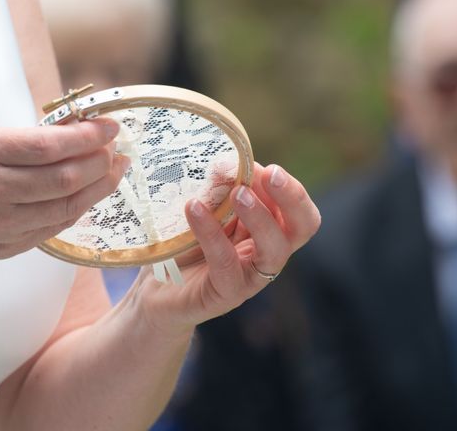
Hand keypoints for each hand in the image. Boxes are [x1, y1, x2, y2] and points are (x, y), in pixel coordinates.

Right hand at [0, 119, 127, 274]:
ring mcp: (2, 223)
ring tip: (115, 170)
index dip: (88, 136)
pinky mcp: (10, 245)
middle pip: (65, 177)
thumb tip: (73, 132)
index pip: (49, 145)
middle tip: (116, 150)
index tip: (110, 127)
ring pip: (68, 206)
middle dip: (100, 161)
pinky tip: (91, 194)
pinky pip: (57, 226)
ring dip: (99, 187)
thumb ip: (21, 140)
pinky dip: (79, 208)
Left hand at [131, 163, 320, 336]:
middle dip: (292, 198)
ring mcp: (249, 278)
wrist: (153, 292)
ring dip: (260, 216)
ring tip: (236, 193)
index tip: (267, 168)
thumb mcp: (203, 209)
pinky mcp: (225, 293)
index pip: (298, 210)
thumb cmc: (182, 246)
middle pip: (303, 228)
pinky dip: (211, 233)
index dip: (290, 189)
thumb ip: (218, 189)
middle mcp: (266, 254)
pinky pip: (226, 263)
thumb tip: (228, 162)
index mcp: (267, 230)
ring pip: (274, 249)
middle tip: (271, 174)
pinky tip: (193, 208)